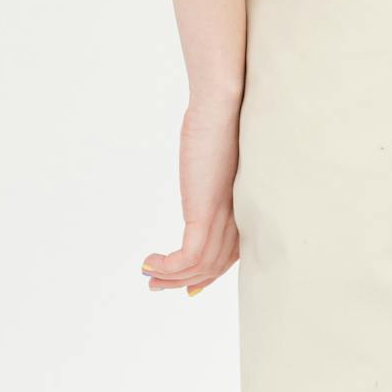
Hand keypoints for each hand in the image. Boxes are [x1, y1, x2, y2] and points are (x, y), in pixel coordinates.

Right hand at [141, 93, 241, 296]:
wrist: (224, 104)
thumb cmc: (224, 119)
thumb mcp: (217, 155)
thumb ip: (214, 172)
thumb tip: (204, 168)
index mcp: (243, 205)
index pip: (231, 253)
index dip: (209, 274)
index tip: (189, 287)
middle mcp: (237, 216)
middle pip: (214, 265)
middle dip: (184, 281)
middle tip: (156, 285)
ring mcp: (222, 216)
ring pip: (199, 266)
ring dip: (170, 277)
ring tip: (148, 275)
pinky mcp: (205, 213)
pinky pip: (187, 257)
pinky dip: (167, 267)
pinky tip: (148, 263)